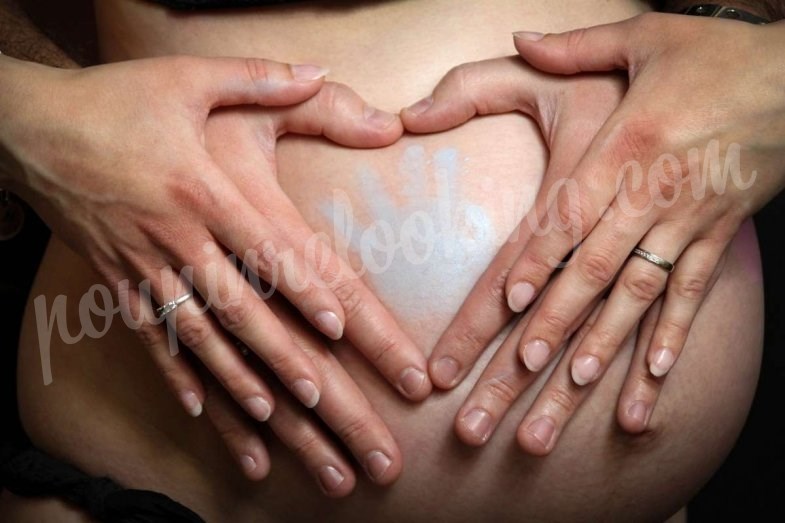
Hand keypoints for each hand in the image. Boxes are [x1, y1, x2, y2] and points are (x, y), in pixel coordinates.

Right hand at [0, 55, 429, 462]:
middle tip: (320, 396)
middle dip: (279, 353)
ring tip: (270, 414)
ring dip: (234, 376)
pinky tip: (198, 407)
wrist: (28, 126)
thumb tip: (320, 70)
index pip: (261, 248)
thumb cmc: (113, 99)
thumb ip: (257, 76)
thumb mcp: (186, 75)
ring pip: (195, 332)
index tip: (339, 326)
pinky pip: (146, 334)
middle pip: (236, 306)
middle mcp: (174, 236)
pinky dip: (172, 372)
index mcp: (200, 189)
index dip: (301, 288)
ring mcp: (141, 264)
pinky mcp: (114, 279)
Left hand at [408, 13, 784, 452]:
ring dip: (603, 349)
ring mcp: (689, 221)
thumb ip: (575, 45)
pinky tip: (652, 378)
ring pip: (638, 295)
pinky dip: (672, 335)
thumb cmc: (714, 54)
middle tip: (518, 375)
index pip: (568, 215)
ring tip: (570, 394)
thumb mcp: (644, 34)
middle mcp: (652, 194)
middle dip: (551, 329)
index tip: (507, 307)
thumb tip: (518, 39)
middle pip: (593, 272)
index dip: (538, 262)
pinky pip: (694, 293)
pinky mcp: (718, 235)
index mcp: (625, 146)